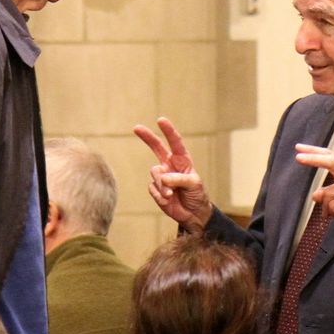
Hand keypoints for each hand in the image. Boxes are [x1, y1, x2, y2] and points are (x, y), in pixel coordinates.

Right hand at [133, 117, 212, 233]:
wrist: (193, 213)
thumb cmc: (197, 195)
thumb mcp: (194, 184)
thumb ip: (179, 178)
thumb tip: (163, 178)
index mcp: (182, 160)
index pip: (175, 142)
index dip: (168, 131)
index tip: (161, 120)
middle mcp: (170, 165)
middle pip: (156, 147)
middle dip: (147, 137)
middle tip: (136, 127)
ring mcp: (161, 176)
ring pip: (155, 173)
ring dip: (163, 185)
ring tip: (172, 195)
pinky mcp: (156, 189)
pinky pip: (153, 188)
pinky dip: (160, 195)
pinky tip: (168, 200)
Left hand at [295, 144, 333, 251]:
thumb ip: (328, 193)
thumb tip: (316, 195)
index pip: (331, 156)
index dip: (315, 151)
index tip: (299, 148)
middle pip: (330, 162)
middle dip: (313, 159)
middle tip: (297, 157)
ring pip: (326, 194)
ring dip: (327, 208)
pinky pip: (332, 205)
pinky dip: (333, 213)